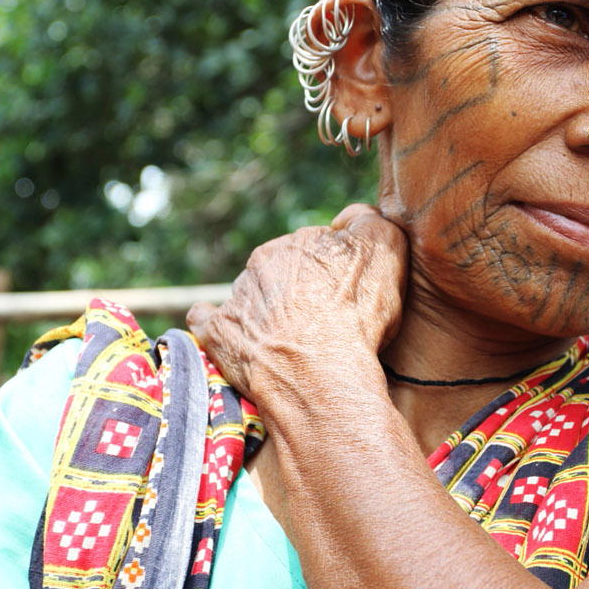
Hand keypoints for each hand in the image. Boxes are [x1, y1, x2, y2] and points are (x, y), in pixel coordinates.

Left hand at [187, 204, 407, 406]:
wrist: (320, 372)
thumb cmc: (354, 312)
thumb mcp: (383, 248)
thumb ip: (368, 221)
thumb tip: (351, 216)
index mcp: (300, 243)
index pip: (318, 249)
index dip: (335, 272)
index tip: (346, 296)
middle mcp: (262, 265)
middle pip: (282, 272)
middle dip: (298, 289)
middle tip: (321, 320)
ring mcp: (237, 299)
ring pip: (251, 295)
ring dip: (265, 311)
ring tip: (287, 341)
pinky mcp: (218, 334)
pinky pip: (206, 319)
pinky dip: (214, 323)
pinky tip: (227, 333)